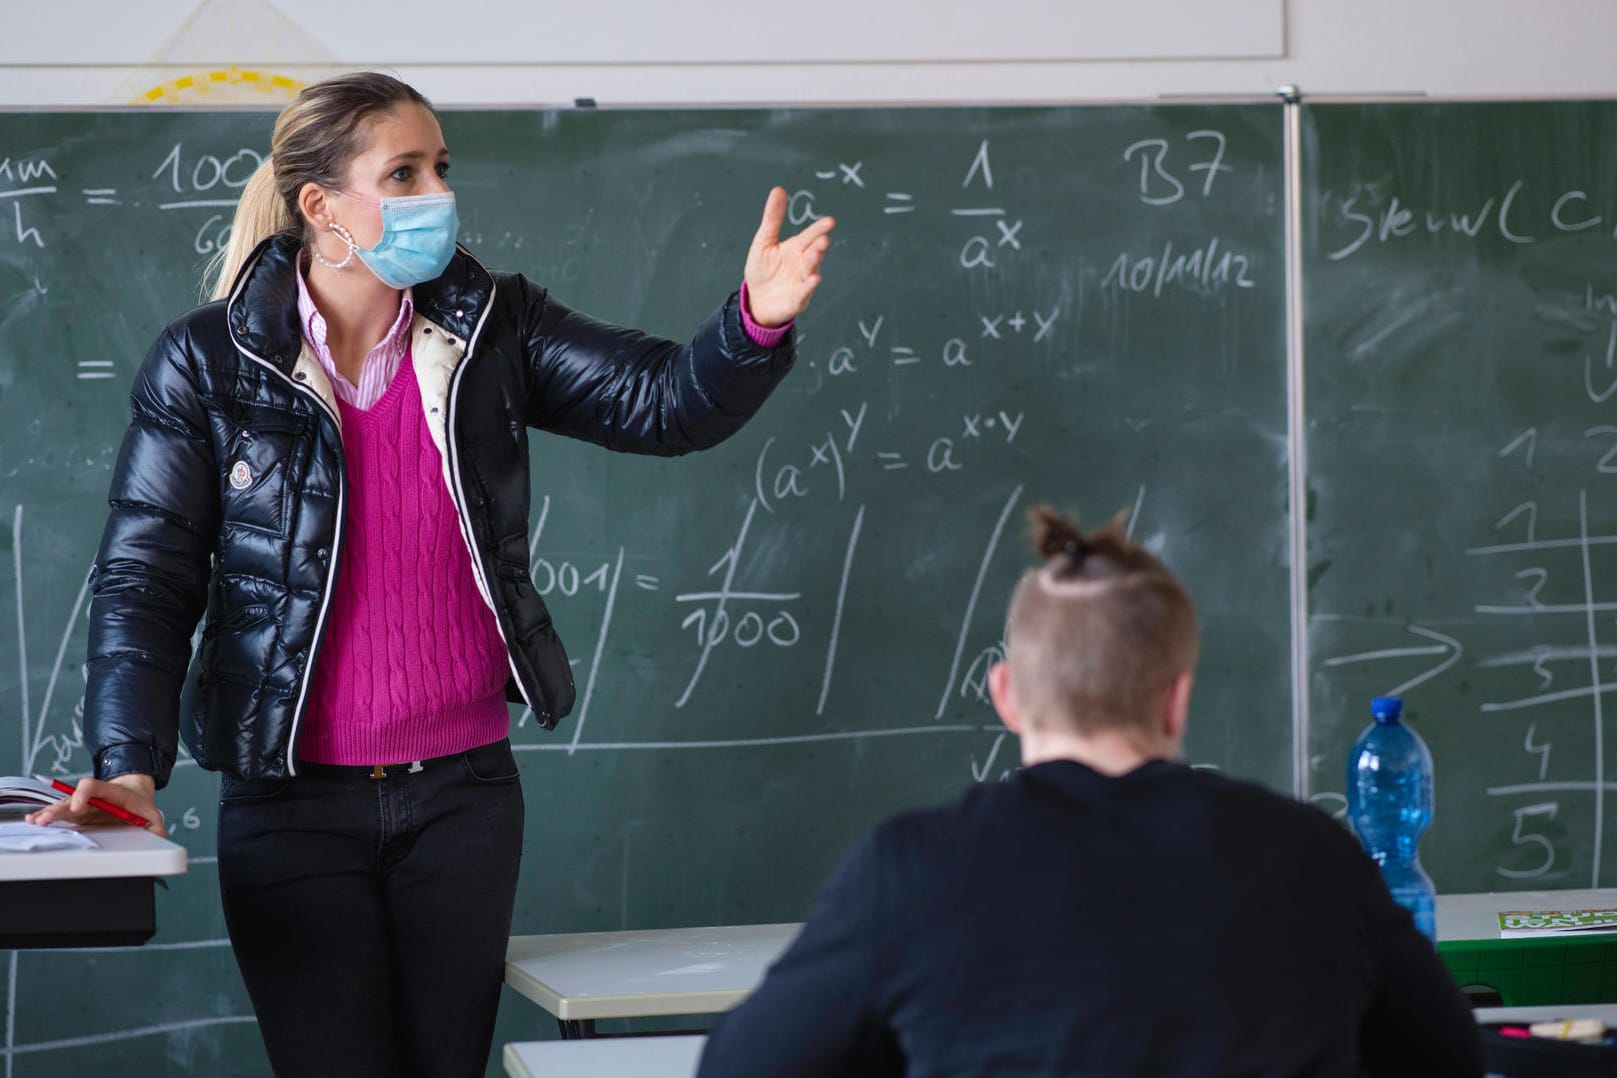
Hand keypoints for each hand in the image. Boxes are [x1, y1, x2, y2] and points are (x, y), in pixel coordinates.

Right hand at [26, 773, 165, 836]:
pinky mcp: (77, 814)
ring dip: (48, 813)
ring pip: (62, 807)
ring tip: (35, 821)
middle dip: (59, 808)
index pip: (93, 786)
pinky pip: (60, 814)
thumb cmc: (139, 805)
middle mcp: (92, 797)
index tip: (77, 806)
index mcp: (110, 792)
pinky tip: (34, 821)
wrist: (133, 796)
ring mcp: (83, 805)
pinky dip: (47, 816)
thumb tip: (158, 835)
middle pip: (72, 798)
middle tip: (46, 819)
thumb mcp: (151, 813)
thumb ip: (156, 824)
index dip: (83, 793)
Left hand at [743, 186, 834, 327]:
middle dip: (819, 246)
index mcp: (796, 248)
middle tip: (823, 239)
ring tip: (818, 252)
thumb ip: (773, 218)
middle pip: (813, 252)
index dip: (819, 229)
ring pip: (811, 270)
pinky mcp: (798, 299)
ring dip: (815, 261)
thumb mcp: (764, 241)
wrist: (756, 299)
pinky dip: (809, 286)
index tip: (830, 222)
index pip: (810, 236)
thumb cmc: (762, 269)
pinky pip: (804, 292)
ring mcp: (802, 282)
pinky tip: (814, 279)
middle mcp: (803, 263)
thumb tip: (778, 189)